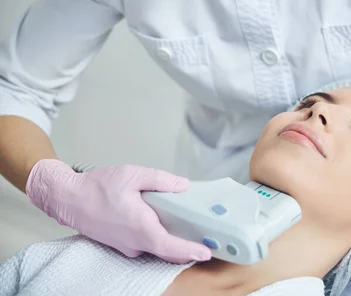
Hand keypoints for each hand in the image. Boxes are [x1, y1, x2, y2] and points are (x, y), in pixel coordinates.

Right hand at [26, 159, 211, 263]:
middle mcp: (135, 242)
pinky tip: (165, 223)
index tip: (206, 252)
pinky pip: (145, 244)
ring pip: (156, 248)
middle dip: (188, 248)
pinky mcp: (121, 243)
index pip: (171, 247)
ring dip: (173, 242)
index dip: (191, 251)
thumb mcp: (133, 174)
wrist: (67, 198)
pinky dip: (159, 238)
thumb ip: (161, 180)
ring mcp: (127, 246)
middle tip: (206, 240)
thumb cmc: (96, 187)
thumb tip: (183, 186)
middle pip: (168, 251)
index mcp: (141, 228)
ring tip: (190, 229)